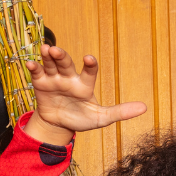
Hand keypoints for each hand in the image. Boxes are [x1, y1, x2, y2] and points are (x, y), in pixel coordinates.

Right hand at [24, 45, 145, 143]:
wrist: (59, 126)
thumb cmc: (81, 118)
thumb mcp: (101, 118)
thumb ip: (120, 112)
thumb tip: (144, 108)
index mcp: (85, 85)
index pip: (89, 72)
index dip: (90, 65)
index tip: (89, 58)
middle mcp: (70, 78)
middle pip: (67, 63)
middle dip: (62, 56)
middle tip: (57, 50)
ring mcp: (55, 79)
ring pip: (52, 64)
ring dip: (48, 56)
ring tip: (46, 49)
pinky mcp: (41, 83)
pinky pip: (38, 73)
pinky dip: (34, 68)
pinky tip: (31, 64)